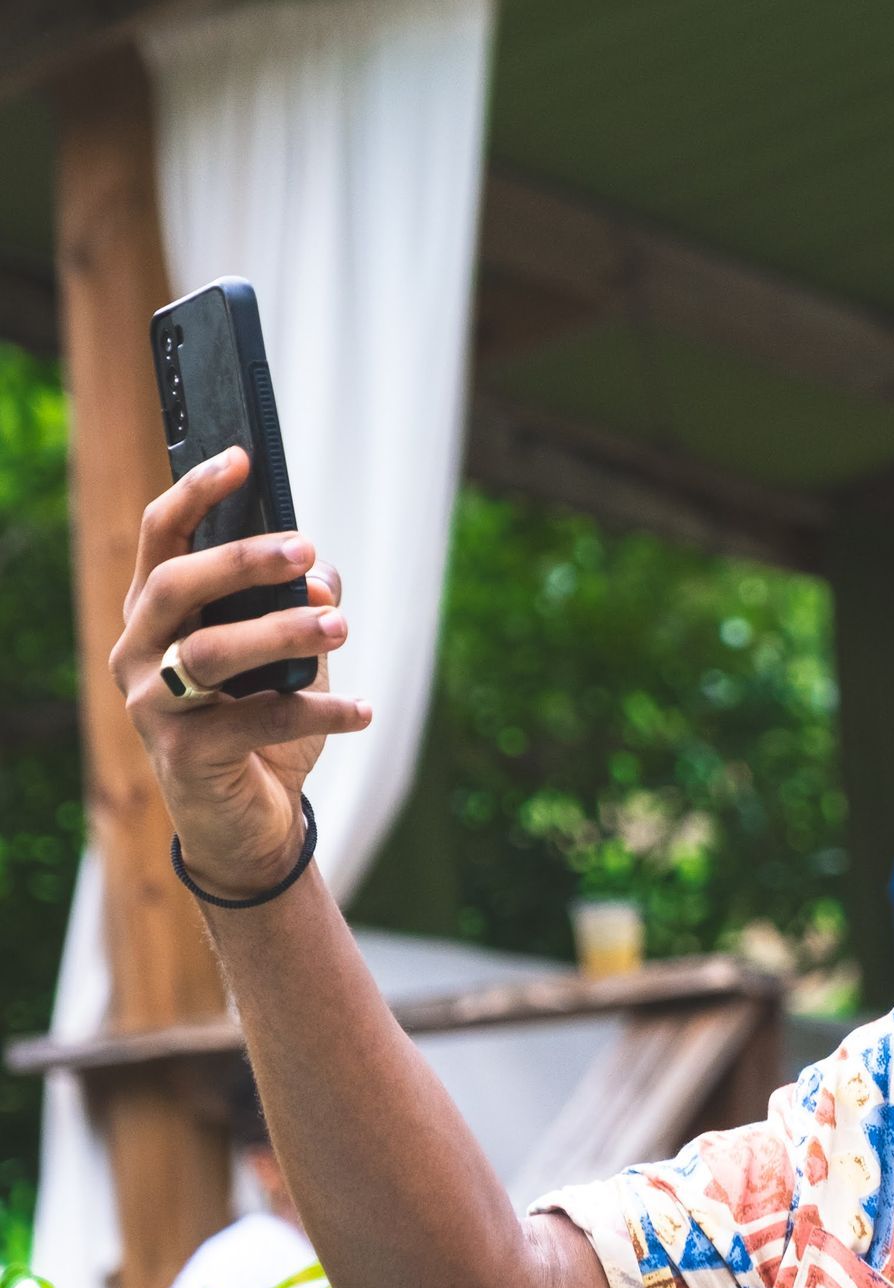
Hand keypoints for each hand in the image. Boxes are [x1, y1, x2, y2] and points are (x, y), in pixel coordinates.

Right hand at [112, 447, 370, 897]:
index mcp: (155, 617)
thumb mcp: (288, 660)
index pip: (159, 539)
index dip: (195, 494)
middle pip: (176, 586)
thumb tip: (323, 574)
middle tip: (307, 550)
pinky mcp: (184, 758)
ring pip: (210, 652)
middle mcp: (138, 654)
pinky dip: (318, 710)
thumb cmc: (261, 729)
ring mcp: (152, 707)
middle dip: (242, 561)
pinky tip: (361, 709)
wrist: (249, 827)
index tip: (242, 460)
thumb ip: (299, 609)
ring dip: (282, 631)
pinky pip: (257, 720)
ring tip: (340, 625)